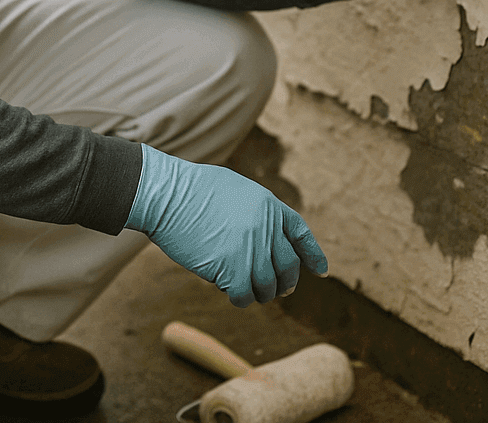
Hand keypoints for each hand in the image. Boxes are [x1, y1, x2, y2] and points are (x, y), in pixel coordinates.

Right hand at [126, 145, 326, 307]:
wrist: (167, 195)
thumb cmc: (190, 189)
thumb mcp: (235, 190)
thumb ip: (254, 213)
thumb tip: (263, 241)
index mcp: (269, 206)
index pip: (300, 233)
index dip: (312, 254)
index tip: (320, 271)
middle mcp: (267, 228)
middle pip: (287, 267)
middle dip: (283, 282)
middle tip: (275, 291)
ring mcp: (251, 250)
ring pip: (266, 286)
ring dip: (257, 292)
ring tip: (242, 287)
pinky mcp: (232, 269)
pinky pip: (244, 296)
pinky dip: (238, 298)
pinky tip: (226, 289)